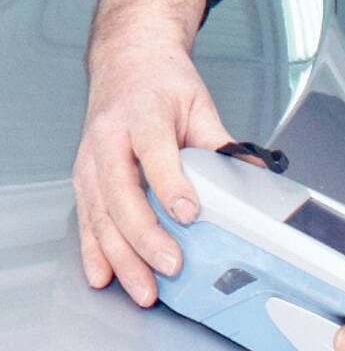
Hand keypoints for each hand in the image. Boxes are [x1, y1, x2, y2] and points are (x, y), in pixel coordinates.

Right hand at [73, 0, 231, 305]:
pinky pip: (86, 220)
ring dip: (121, 258)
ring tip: (143, 289)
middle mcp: (109, 139)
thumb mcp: (198, 104)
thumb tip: (254, 175)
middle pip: (121, 195)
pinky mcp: (84, 178)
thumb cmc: (160, 82)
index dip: (171, 186)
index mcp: (142, 115)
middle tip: (171, 266)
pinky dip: (94, 252)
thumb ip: (221, 144)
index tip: (190, 214)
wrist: (126, 62)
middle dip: (145, 237)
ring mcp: (90, 161)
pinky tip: (103, 276)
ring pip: (100, 216)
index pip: (155, 154)